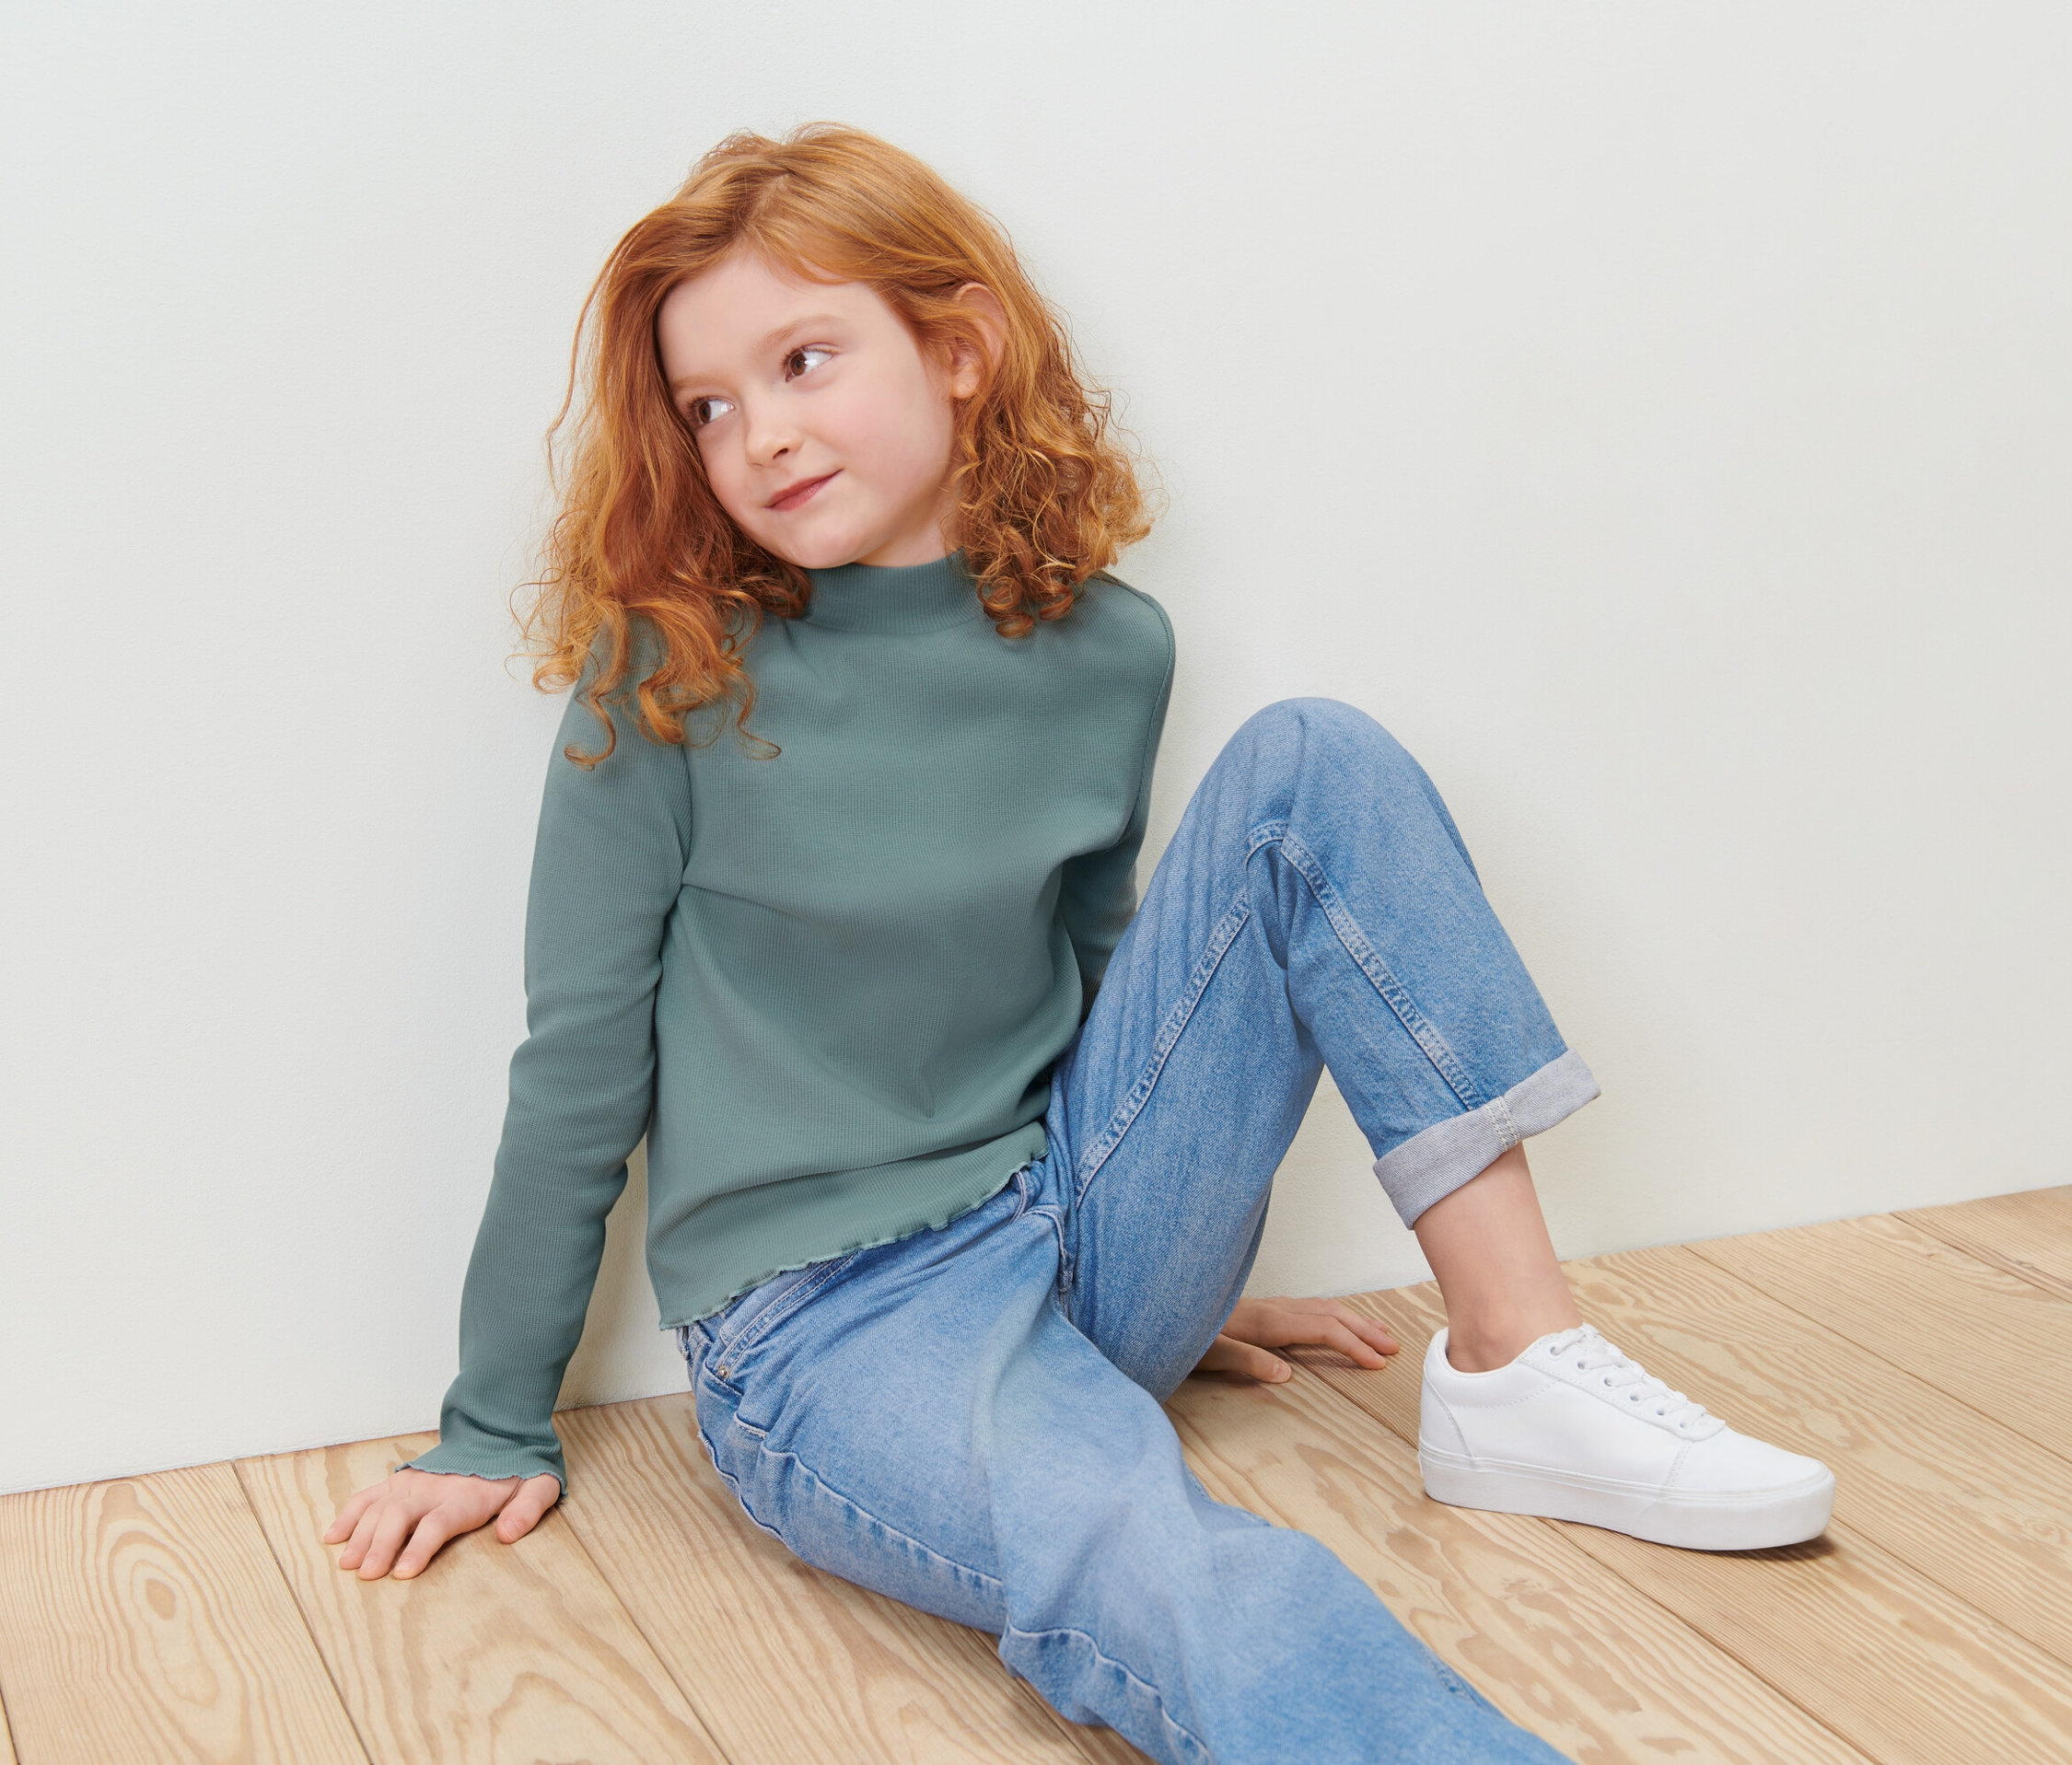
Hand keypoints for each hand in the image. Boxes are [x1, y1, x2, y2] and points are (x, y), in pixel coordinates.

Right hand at [323, 1464, 561, 1580]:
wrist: (498, 1434)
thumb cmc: (517, 1470)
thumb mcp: (538, 1487)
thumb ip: (527, 1510)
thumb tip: (508, 1535)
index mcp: (465, 1497)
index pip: (437, 1524)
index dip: (419, 1548)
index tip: (403, 1573)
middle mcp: (432, 1489)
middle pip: (400, 1516)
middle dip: (381, 1545)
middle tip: (367, 1574)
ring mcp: (412, 1483)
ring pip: (379, 1508)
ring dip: (361, 1535)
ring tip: (347, 1564)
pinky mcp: (399, 1480)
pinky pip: (369, 1496)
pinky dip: (349, 1514)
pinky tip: (333, 1536)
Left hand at [1193, 1295, 1399, 1383]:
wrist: (1163, 1311)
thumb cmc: (1185, 1337)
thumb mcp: (1210, 1355)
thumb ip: (1247, 1361)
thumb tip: (1286, 1373)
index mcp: (1266, 1321)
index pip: (1322, 1330)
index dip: (1353, 1345)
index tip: (1379, 1362)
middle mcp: (1273, 1309)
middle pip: (1329, 1314)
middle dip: (1364, 1329)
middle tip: (1394, 1346)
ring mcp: (1268, 1307)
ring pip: (1321, 1308)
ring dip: (1353, 1320)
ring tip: (1378, 1333)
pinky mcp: (1262, 1310)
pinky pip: (1309, 1308)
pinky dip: (1333, 1315)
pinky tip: (1336, 1322)